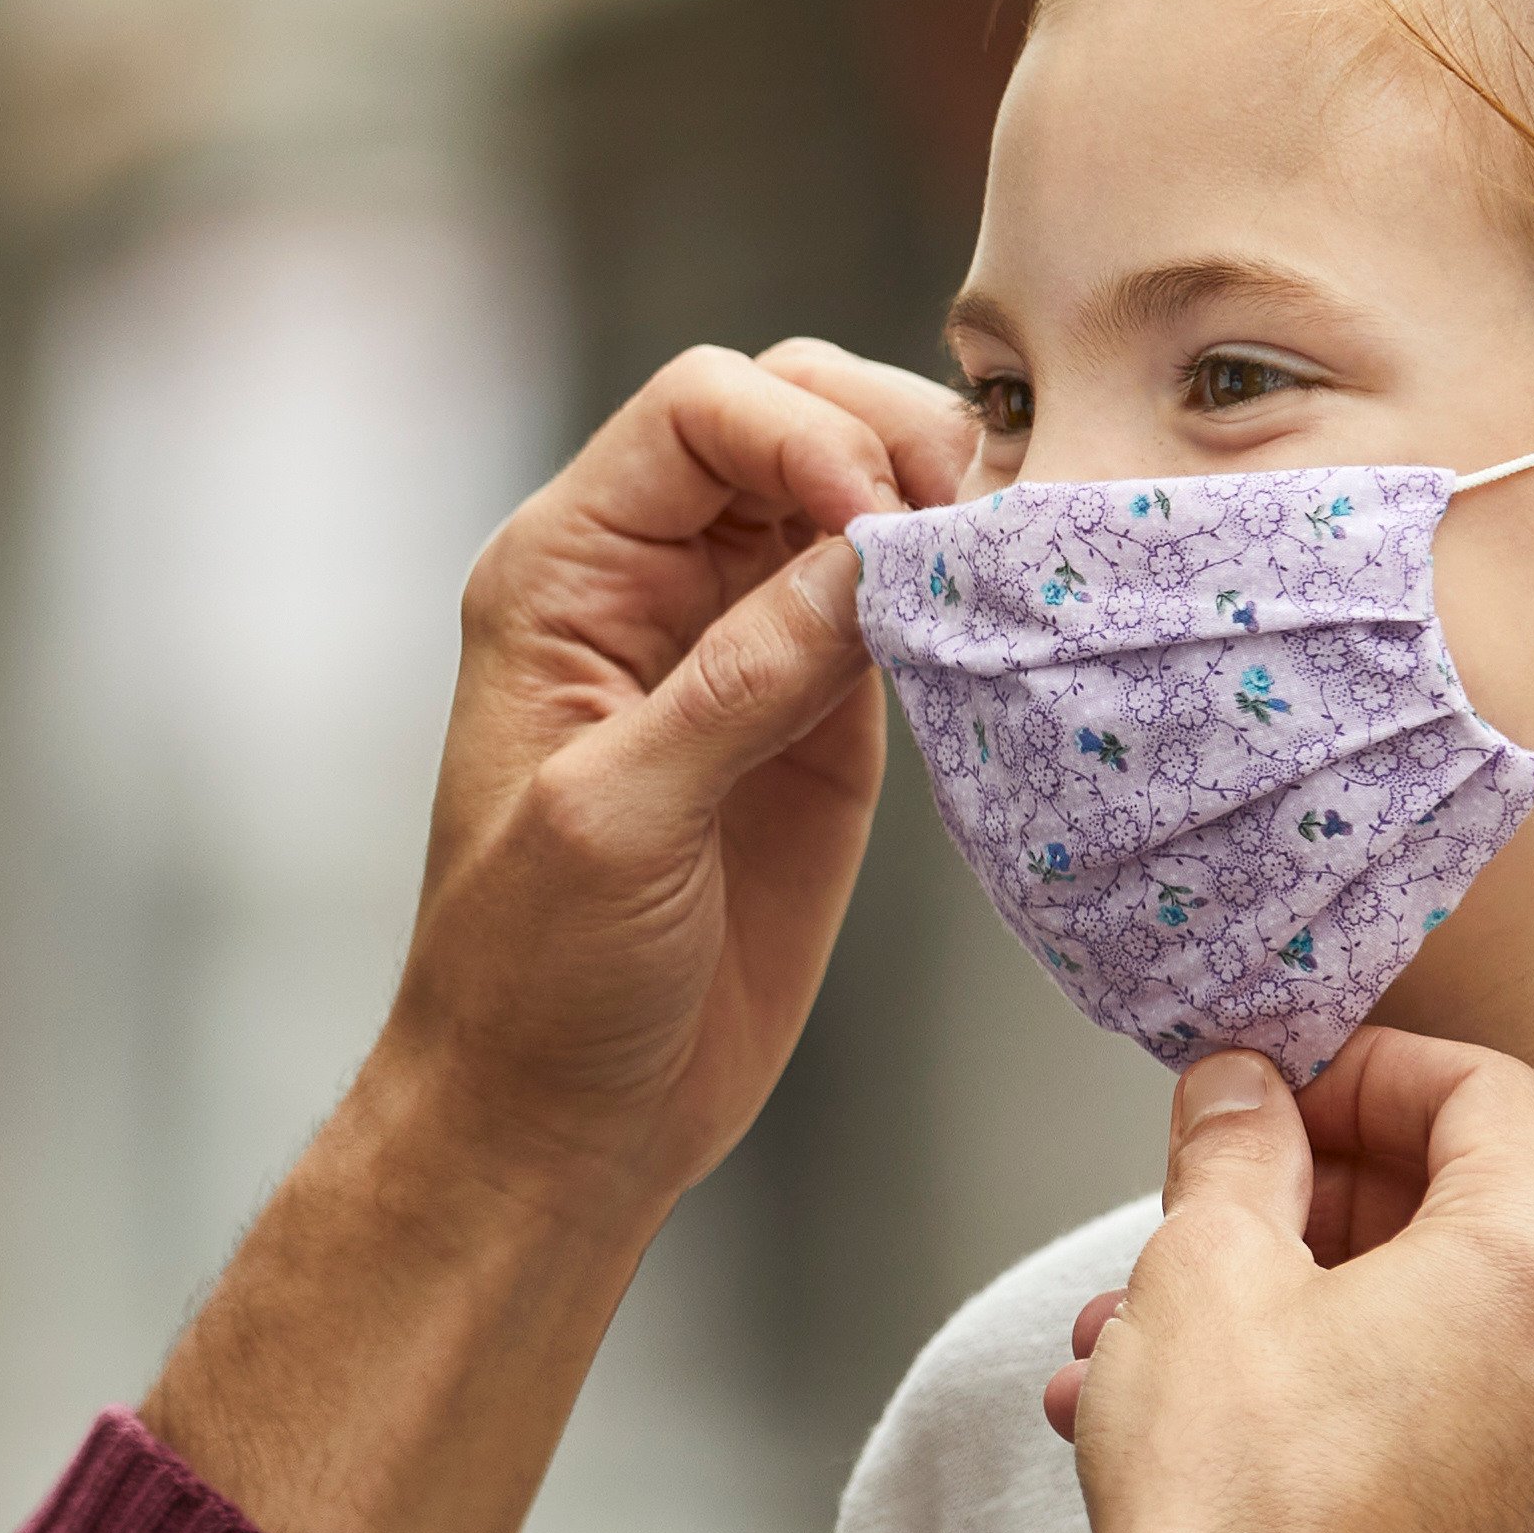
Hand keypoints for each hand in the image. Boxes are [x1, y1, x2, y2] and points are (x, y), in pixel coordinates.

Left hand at [376, 338, 968, 1214]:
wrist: (565, 1122)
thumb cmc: (535, 981)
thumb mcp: (616, 822)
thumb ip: (738, 682)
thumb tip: (865, 555)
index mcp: (565, 576)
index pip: (697, 410)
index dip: (799, 430)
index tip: (873, 518)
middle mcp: (652, 586)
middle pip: (786, 420)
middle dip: (883, 440)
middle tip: (962, 522)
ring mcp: (743, 646)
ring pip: (853, 499)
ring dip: (933, 509)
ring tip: (998, 561)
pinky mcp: (818, 721)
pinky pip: (894, 610)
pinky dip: (953, 599)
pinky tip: (997, 623)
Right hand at [988, 1032, 1533, 1532]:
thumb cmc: (1231, 1499)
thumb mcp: (1203, 1263)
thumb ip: (1235, 1145)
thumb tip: (1242, 1092)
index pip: (1487, 1097)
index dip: (1369, 1072)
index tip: (1280, 1095)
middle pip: (1469, 1216)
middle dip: (1320, 1200)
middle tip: (1215, 1208)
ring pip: (1435, 1336)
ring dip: (1302, 1309)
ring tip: (1156, 1336)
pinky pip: (1436, 1434)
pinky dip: (1338, 1403)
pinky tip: (1207, 1423)